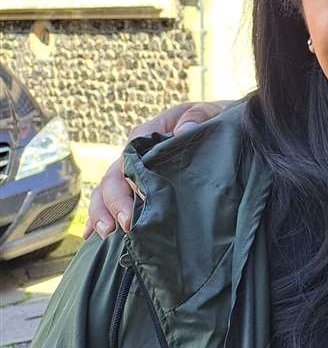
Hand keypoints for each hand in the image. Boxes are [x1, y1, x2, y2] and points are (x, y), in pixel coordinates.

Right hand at [81, 100, 232, 238]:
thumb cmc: (209, 119)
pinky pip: (110, 201)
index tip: (144, 194)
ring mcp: (131, 171)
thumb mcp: (207, 112)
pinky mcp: (134, 186)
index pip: (133, 151)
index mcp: (150, 133)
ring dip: (102, 211)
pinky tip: (91, 235)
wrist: (215, 126)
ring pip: (106, 190)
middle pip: (115, 175)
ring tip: (107, 232)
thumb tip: (184, 130)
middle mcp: (134, 154)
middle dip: (116, 201)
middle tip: (125, 223)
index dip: (135, 172)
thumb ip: (196, 117)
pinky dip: (97, 217)